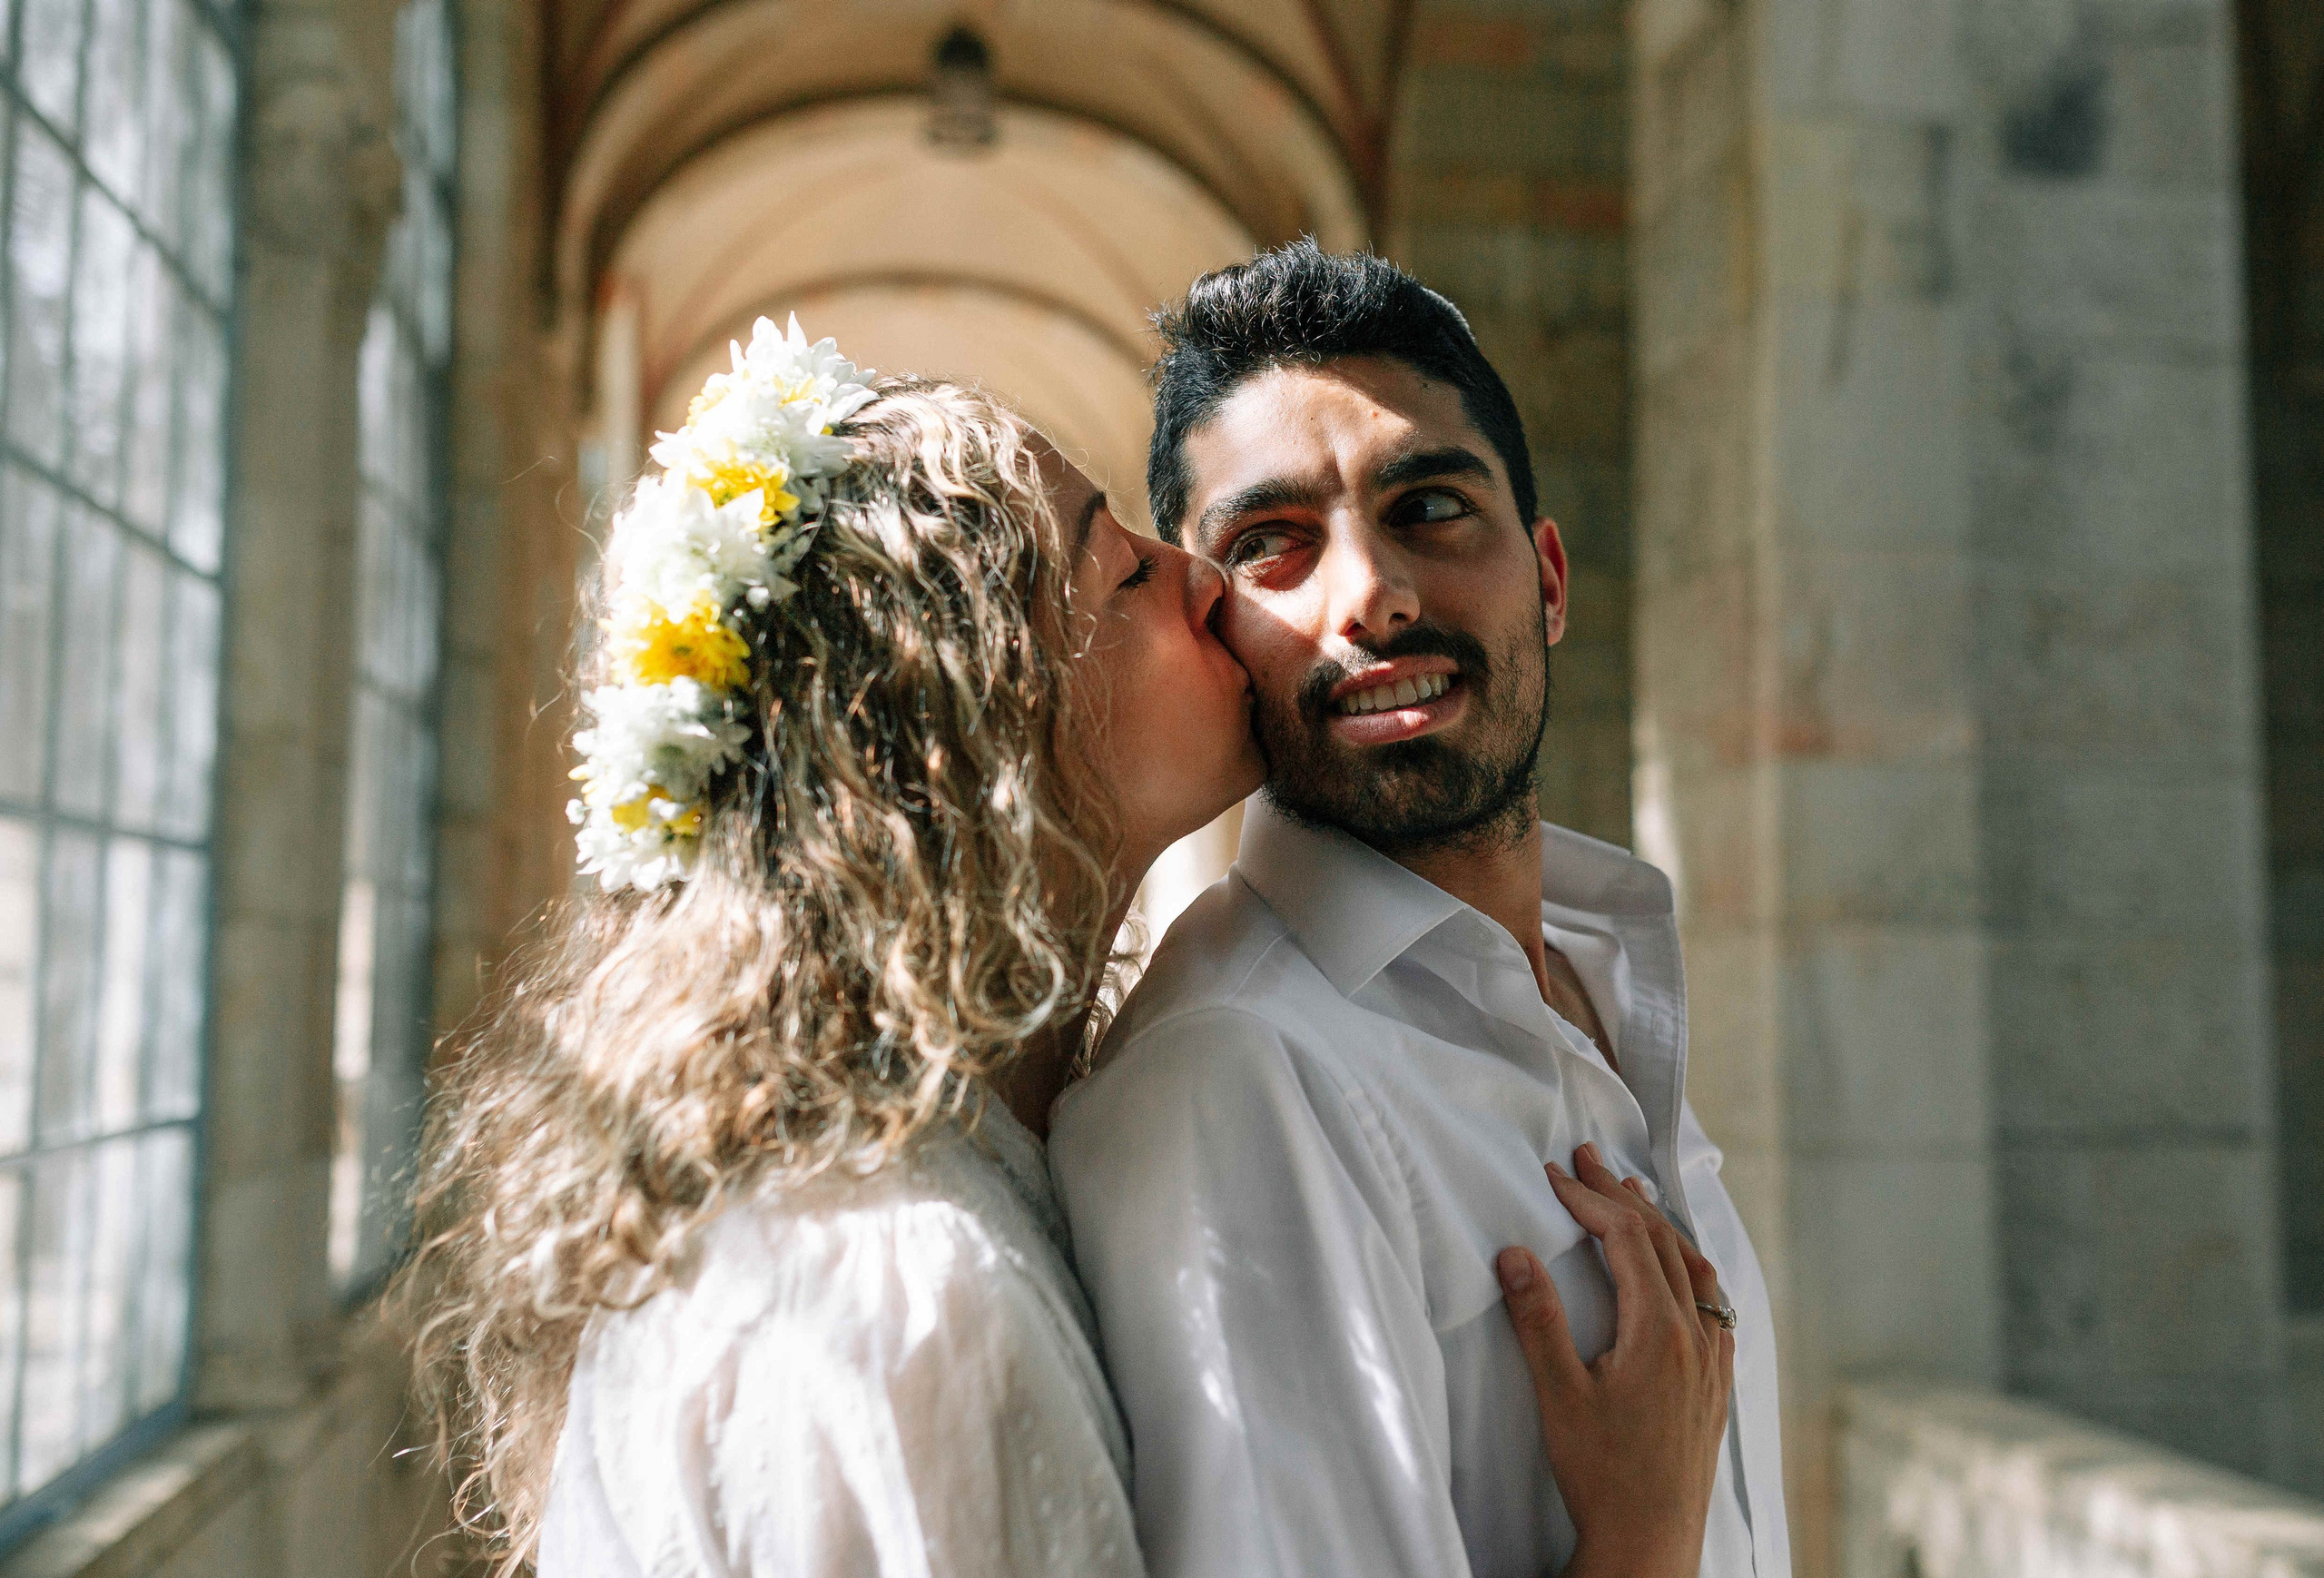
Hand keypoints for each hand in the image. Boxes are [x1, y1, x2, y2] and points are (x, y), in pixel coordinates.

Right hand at [1496, 1143, 1734, 1577]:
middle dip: (1620, 1195)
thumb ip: (1537, 1320)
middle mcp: (1696, 1335)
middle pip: (1661, 1241)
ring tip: (1633, 1195)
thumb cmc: (1602, 1474)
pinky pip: (1712, 1301)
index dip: (1588, 1199)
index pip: (1625, 1238)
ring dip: (1658, 1224)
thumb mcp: (1559, 1396)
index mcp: (1659, 1330)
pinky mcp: (1715, 1382)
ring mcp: (1713, 1358)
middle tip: (1587, 1158)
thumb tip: (1515, 1254)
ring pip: (1693, 1267)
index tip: (1554, 1173)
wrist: (1651, 1541)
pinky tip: (1679, 1270)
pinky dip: (1687, 1265)